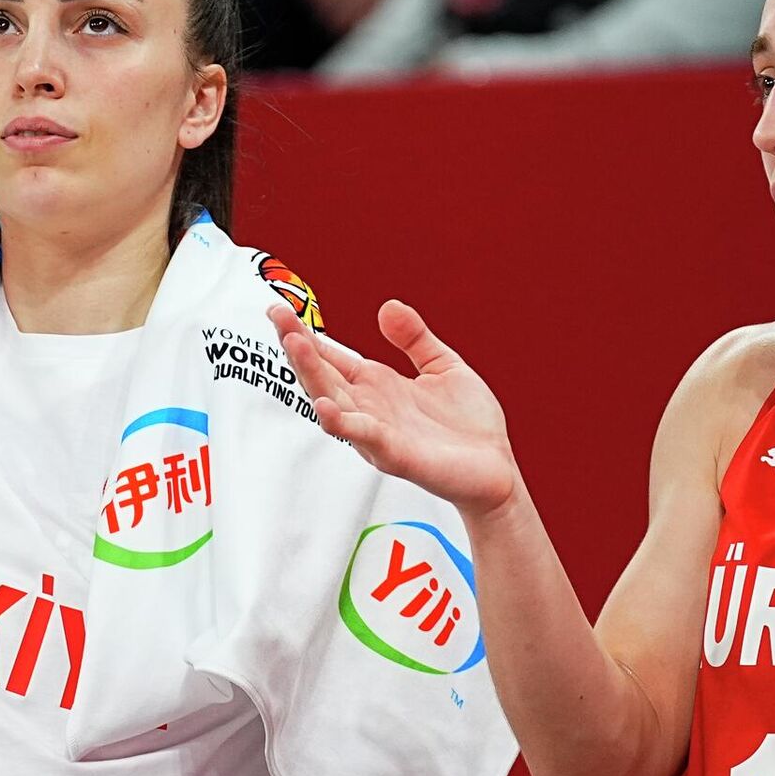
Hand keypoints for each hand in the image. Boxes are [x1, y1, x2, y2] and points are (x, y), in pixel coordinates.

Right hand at [269, 301, 519, 515]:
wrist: (498, 469)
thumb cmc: (469, 425)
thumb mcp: (443, 366)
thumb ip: (415, 339)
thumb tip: (387, 306)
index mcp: (376, 385)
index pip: (331, 357)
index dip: (305, 335)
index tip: (279, 310)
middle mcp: (368, 407)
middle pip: (322, 374)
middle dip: (298, 347)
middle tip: (276, 316)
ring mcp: (377, 432)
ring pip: (333, 402)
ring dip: (312, 376)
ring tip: (294, 346)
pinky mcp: (396, 455)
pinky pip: (365, 437)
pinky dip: (344, 424)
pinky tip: (326, 408)